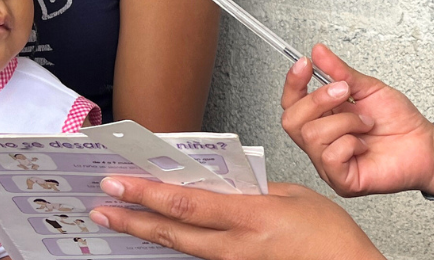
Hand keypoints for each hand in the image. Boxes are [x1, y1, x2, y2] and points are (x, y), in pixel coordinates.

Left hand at [90, 177, 382, 259]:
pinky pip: (201, 258)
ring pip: (180, 248)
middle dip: (131, 218)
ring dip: (146, 233)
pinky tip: (162, 237)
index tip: (119, 182)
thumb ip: (252, 187)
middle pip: (171, 232)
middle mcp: (237, 246)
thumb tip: (221, 181)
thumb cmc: (331, 237)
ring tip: (121, 220)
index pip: (185, 203)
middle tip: (102, 207)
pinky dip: (176, 245)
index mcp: (251, 217)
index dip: (147, 193)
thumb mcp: (293, 195)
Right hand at [280, 44, 433, 196]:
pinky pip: (330, 156)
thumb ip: (340, 71)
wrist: (425, 144)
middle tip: (345, 93)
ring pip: (312, 136)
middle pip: (292, 120)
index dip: (293, 83)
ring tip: (366, 123)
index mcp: (323, 118)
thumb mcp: (369, 88)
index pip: (291, 103)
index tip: (305, 63)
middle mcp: (321, 142)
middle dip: (319, 100)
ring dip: (345, 122)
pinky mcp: (341, 180)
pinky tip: (364, 144)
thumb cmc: (399, 121)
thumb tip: (319, 52)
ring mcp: (328, 163)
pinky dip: (351, 143)